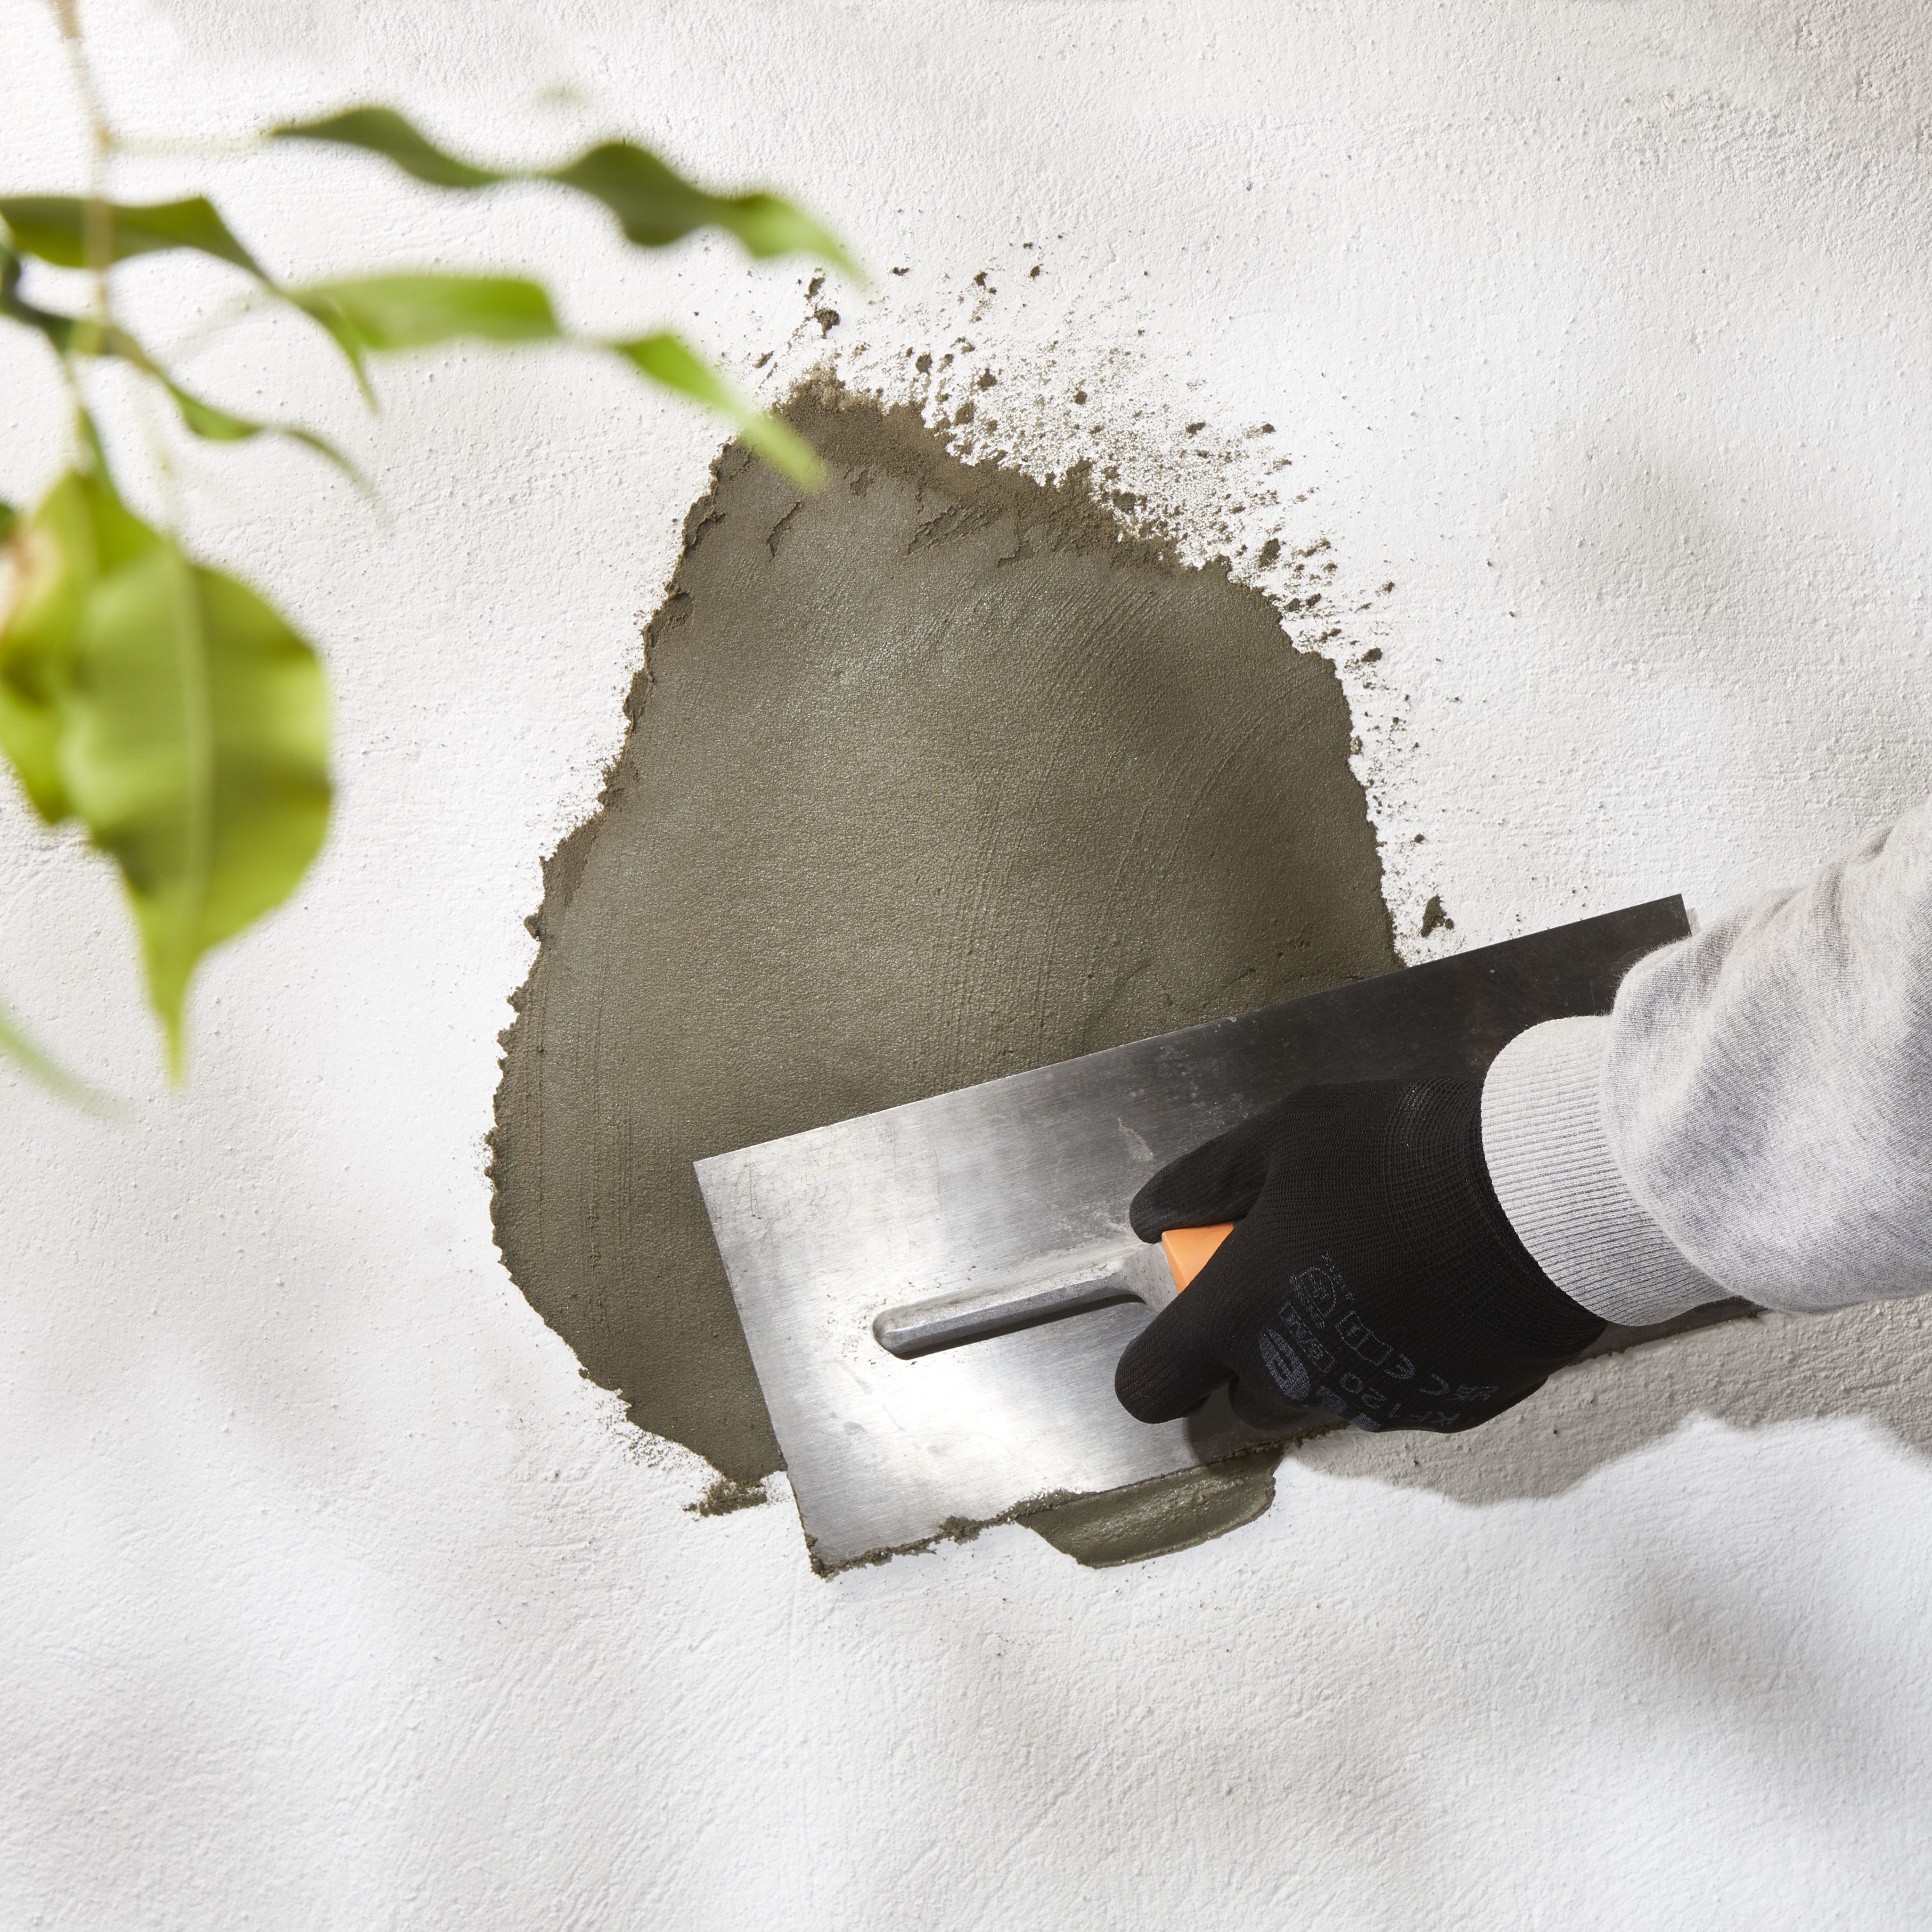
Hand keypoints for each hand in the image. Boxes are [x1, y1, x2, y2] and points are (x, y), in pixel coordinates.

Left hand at [1114, 1080, 1604, 1433]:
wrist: (1543, 1198)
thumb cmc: (1400, 1155)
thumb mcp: (1284, 1134)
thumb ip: (1203, 1181)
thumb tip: (1152, 1217)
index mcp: (1240, 1314)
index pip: (1150, 1387)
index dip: (1155, 1361)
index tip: (1185, 1313)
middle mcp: (1300, 1376)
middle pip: (1240, 1398)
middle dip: (1246, 1352)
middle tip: (1288, 1274)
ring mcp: (1376, 1402)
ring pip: (1318, 1399)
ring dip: (1320, 1355)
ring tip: (1367, 1271)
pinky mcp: (1448, 1411)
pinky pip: (1395, 1395)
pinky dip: (1394, 1359)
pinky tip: (1429, 1293)